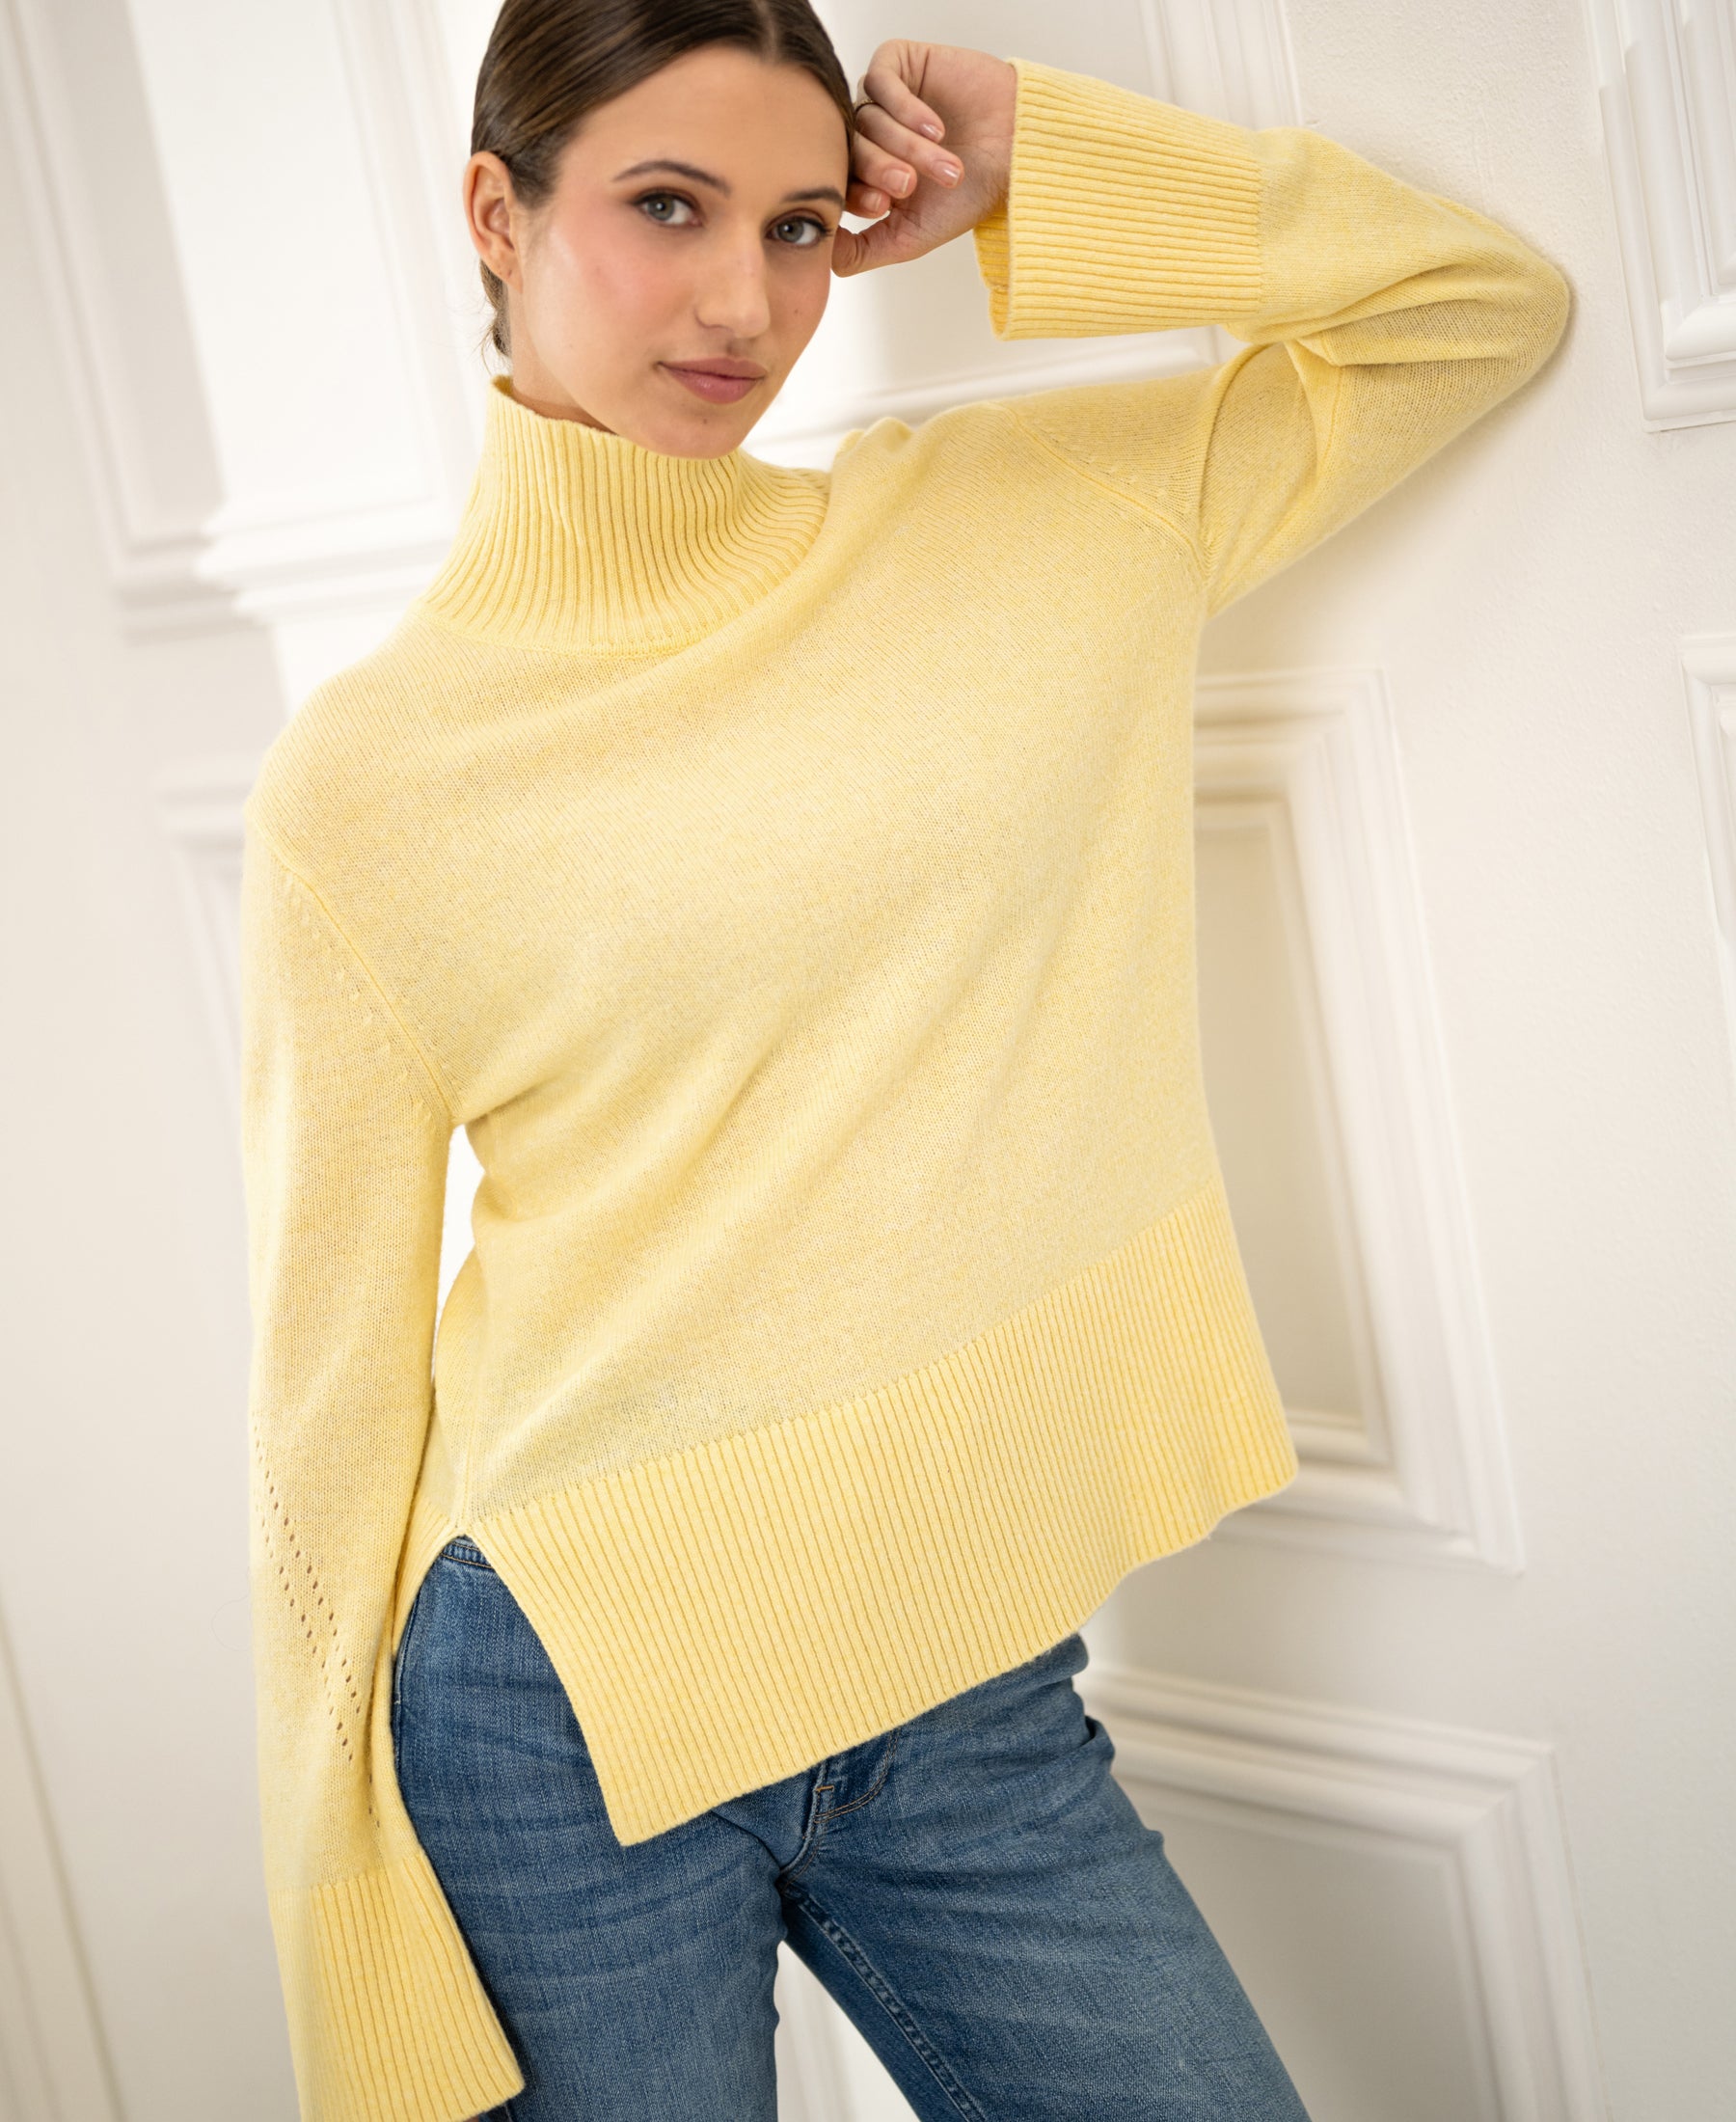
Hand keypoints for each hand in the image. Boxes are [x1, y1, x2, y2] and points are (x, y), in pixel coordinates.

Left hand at [833, 41, 1016, 276]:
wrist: (1017, 154)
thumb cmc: (969, 196)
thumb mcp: (909, 238)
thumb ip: (861, 253)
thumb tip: (820, 253)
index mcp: (870, 173)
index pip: (838, 179)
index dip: (855, 192)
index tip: (884, 205)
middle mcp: (872, 134)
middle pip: (849, 148)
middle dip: (879, 169)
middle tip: (910, 184)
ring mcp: (884, 97)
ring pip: (866, 118)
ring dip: (905, 145)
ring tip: (944, 163)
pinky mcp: (900, 64)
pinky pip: (880, 81)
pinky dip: (906, 109)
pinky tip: (937, 128)